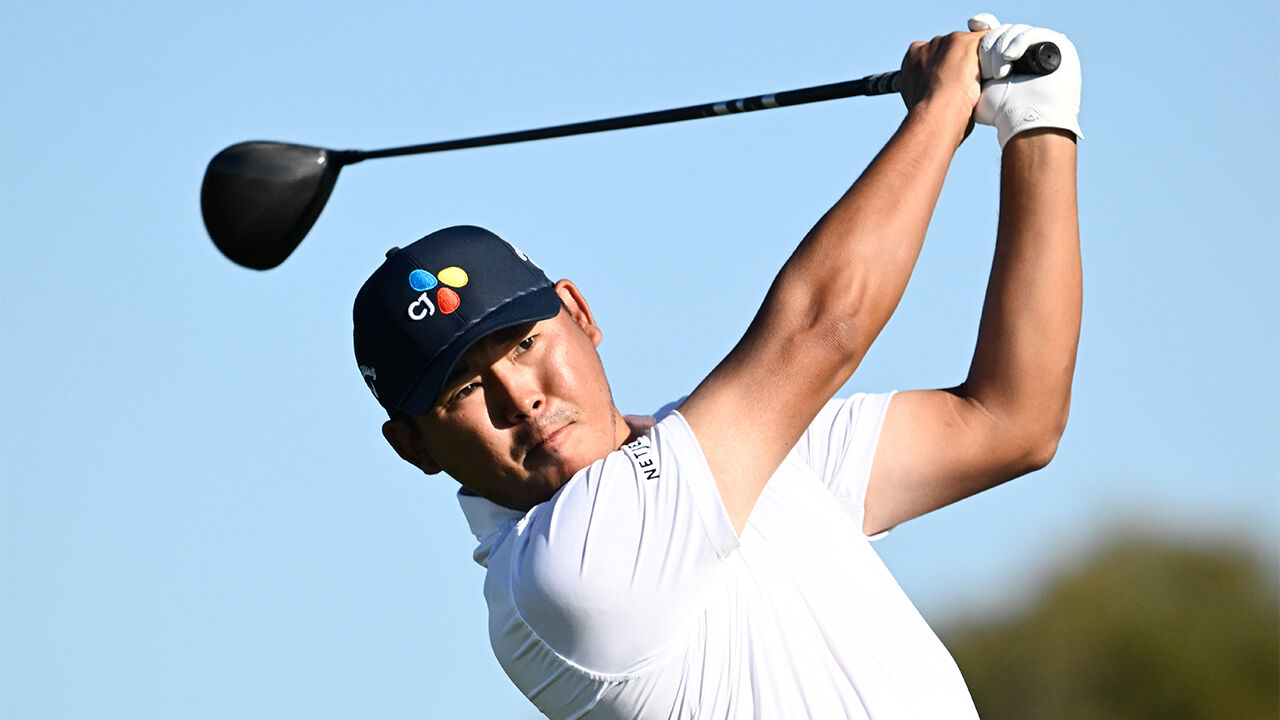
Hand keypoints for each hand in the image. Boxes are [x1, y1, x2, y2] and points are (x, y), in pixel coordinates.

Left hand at [968, 13, 1082, 147]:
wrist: (1026, 123)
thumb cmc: (1002, 113)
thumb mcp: (977, 88)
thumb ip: (968, 70)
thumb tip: (953, 46)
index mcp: (1007, 55)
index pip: (994, 31)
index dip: (984, 28)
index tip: (973, 24)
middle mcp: (1025, 48)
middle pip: (1001, 31)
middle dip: (989, 48)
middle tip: (988, 73)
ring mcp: (1042, 45)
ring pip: (1014, 31)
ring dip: (1001, 50)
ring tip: (998, 74)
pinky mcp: (1058, 44)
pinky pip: (1032, 33)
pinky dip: (1017, 43)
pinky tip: (1009, 57)